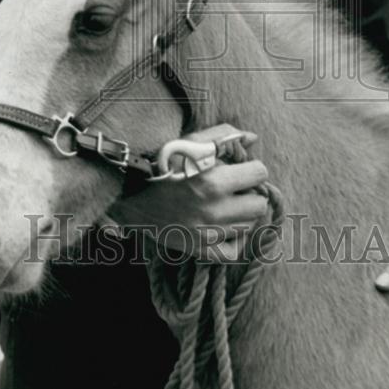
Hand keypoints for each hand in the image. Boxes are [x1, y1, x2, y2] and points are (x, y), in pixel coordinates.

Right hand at [110, 124, 269, 261]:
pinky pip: (234, 252)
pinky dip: (233, 239)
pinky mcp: (199, 250)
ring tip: (223, 204)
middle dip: (249, 193)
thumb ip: (223, 136)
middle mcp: (213, 211)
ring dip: (241, 214)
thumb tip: (252, 138)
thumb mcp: (189, 142)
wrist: (128, 193)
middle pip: (258, 204)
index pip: (259, 174)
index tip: (239, 167)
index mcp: (213, 181)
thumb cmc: (159, 162)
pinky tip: (223, 226)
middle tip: (234, 187)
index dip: (251, 167)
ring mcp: (207, 234)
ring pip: (248, 226)